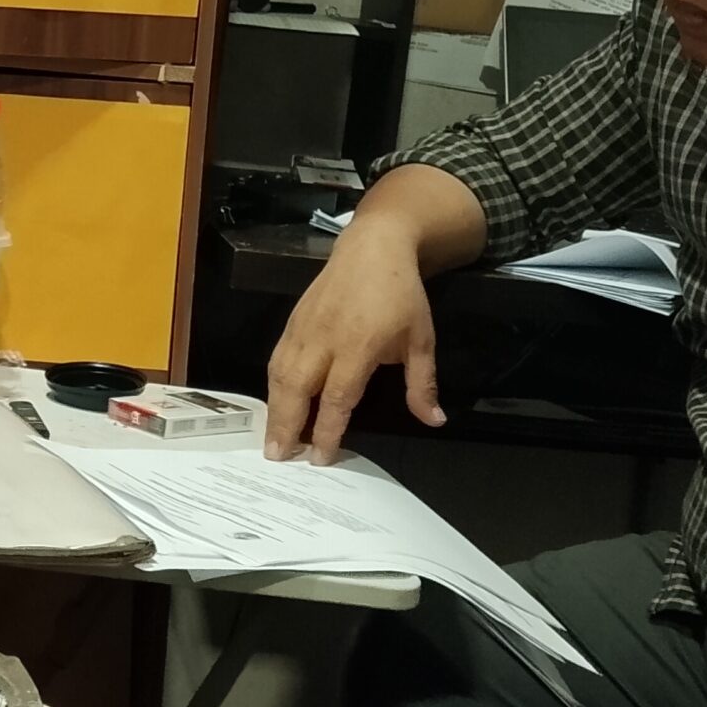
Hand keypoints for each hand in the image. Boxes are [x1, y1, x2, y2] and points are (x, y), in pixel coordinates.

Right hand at [265, 221, 445, 462]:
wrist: (373, 248)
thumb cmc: (401, 294)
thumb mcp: (422, 340)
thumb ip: (422, 384)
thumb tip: (434, 421)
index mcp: (358, 344)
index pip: (338, 396)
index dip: (328, 429)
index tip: (322, 457)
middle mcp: (324, 339)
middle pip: (297, 389)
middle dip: (287, 425)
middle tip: (279, 457)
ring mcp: (303, 329)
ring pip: (280, 375)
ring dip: (273, 410)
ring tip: (272, 440)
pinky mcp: (292, 322)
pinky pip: (276, 360)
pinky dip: (273, 387)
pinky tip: (275, 405)